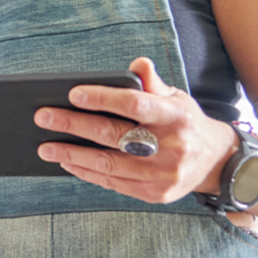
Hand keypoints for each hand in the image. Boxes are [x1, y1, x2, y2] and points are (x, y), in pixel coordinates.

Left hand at [34, 57, 237, 204]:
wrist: (215, 163)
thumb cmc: (185, 123)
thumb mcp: (176, 98)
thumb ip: (153, 83)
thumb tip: (138, 63)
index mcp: (175, 117)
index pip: (134, 104)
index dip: (103, 98)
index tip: (72, 93)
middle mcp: (171, 148)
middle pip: (113, 136)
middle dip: (73, 125)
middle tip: (43, 117)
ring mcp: (162, 175)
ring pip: (108, 164)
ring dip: (71, 154)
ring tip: (45, 146)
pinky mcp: (154, 194)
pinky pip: (112, 183)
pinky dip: (86, 172)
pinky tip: (67, 161)